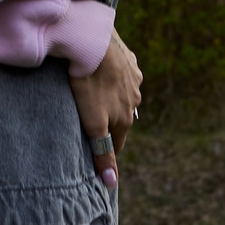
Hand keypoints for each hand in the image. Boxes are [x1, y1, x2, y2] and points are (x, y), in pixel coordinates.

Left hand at [69, 29, 141, 185]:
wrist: (94, 42)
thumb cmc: (89, 84)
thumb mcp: (93, 122)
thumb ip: (102, 151)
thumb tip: (111, 182)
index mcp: (126, 118)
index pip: (117, 142)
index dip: (106, 149)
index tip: (97, 153)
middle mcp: (135, 100)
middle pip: (121, 117)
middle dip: (109, 122)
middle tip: (91, 120)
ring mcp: (134, 78)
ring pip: (123, 94)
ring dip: (112, 97)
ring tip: (94, 95)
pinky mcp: (129, 59)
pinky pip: (122, 72)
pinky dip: (113, 75)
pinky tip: (101, 71)